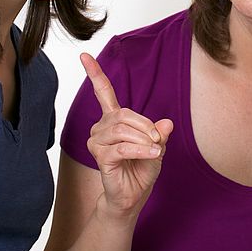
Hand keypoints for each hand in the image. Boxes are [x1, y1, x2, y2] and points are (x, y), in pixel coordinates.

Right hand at [81, 52, 172, 221]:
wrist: (133, 195)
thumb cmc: (142, 168)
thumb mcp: (157, 146)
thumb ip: (159, 133)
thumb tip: (167, 122)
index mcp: (114, 119)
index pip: (103, 92)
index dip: (94, 73)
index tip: (84, 55)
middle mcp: (102, 127)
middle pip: (124, 114)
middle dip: (146, 126)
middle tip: (159, 140)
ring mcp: (98, 142)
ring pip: (122, 131)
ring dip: (144, 141)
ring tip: (155, 151)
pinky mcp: (100, 157)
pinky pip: (122, 148)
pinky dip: (141, 151)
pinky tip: (152, 155)